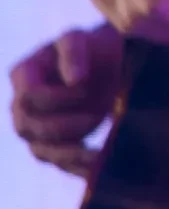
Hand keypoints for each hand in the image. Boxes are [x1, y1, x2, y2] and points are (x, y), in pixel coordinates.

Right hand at [9, 24, 127, 180]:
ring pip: (39, 150)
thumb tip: (75, 80)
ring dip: (66, 155)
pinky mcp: (55, 143)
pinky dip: (75, 168)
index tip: (84, 89)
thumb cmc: (89, 47)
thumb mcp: (80, 39)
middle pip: (27, 127)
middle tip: (94, 119)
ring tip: (95, 156)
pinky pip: (58, 162)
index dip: (55, 98)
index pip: (28, 96)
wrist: (107, 64)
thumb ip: (74, 53)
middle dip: (59, 127)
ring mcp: (36, 127)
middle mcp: (22, 104)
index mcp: (23, 75)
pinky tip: (96, 169)